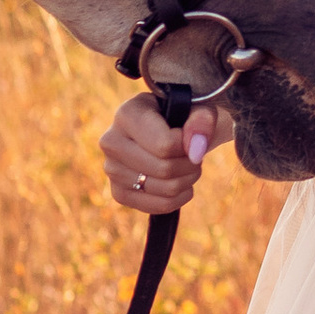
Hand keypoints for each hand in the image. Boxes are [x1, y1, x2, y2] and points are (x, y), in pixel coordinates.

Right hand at [99, 90, 225, 213]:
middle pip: (165, 169)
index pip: (165, 145)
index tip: (191, 135)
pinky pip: (159, 206)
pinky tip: (181, 183)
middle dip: (191, 164)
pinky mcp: (119, 193)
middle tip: (195, 155)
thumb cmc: (185, 115)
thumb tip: (195, 149)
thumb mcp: (200, 107)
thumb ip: (202, 120)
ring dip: (188, 180)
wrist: (169, 129)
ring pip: (165, 189)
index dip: (188, 145)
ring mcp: (112, 170)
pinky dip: (180, 197)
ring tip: (189, 166)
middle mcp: (111, 142)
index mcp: (127, 114)